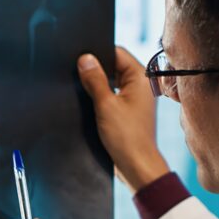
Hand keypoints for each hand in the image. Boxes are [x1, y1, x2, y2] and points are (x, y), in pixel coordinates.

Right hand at [77, 47, 171, 192]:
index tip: (80, 58)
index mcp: (140, 77)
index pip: (117, 53)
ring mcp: (135, 98)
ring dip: (97, 85)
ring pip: (111, 81)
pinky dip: (101, 96)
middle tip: (78, 75)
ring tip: (83, 91)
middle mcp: (140, 85)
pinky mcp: (128, 110)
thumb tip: (85, 59)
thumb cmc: (126, 137)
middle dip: (95, 70)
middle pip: (114, 66)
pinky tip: (89, 103)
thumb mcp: (105, 105)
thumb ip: (95, 80)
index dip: (98, 53)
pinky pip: (112, 95)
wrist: (136, 165)